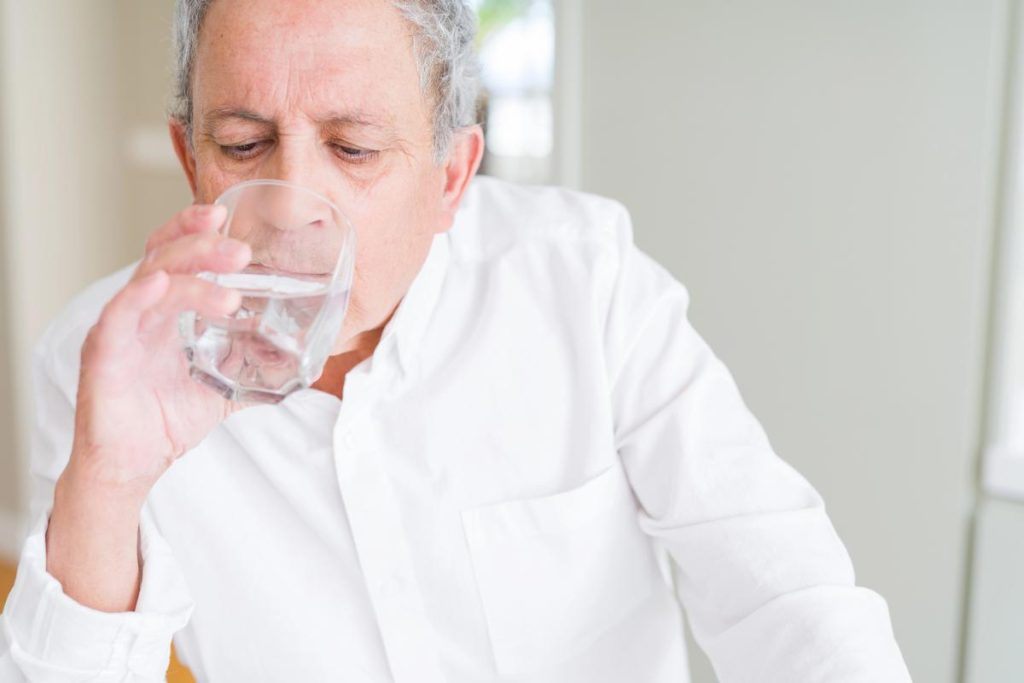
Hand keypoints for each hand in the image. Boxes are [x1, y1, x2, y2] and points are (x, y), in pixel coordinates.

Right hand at [67, 203, 250, 497]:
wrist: (134, 463)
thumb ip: (257, 367)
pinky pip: (119, 317)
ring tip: (231, 286)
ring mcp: (120, 329)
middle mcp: (140, 311)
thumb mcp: (224, 386)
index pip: (174, 255)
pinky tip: (161, 287)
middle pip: (165, 258)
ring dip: (190, 276)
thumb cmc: (166, 419)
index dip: (193, 229)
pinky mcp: (104, 354)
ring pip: (149, 282)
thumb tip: (304, 361)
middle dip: (202, 245)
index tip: (223, 213)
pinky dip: (138, 298)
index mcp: (164, 311)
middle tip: (240, 250)